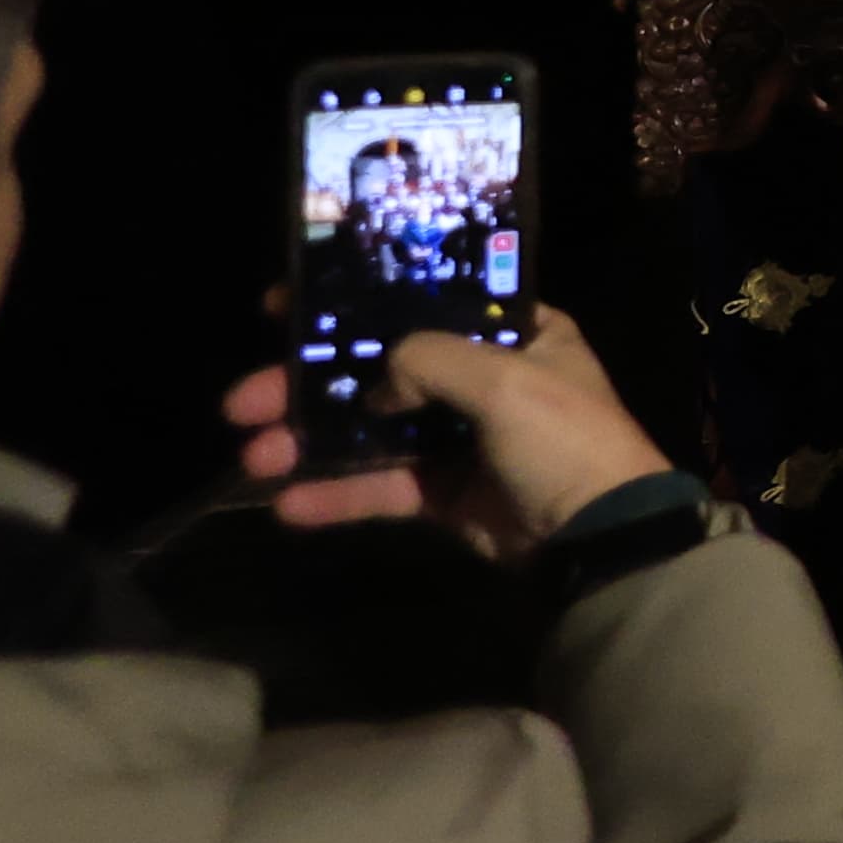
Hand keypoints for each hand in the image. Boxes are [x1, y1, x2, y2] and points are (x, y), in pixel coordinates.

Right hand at [222, 306, 671, 560]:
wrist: (601, 539)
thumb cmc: (565, 439)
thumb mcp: (505, 381)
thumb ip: (429, 361)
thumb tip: (378, 385)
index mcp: (516, 333)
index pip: (424, 304)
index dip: (356, 304)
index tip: (285, 307)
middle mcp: (485, 378)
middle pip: (380, 371)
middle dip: (308, 385)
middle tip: (241, 401)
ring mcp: (462, 438)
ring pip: (371, 432)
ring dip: (310, 443)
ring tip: (252, 457)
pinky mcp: (447, 495)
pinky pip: (383, 487)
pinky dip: (337, 494)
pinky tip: (287, 504)